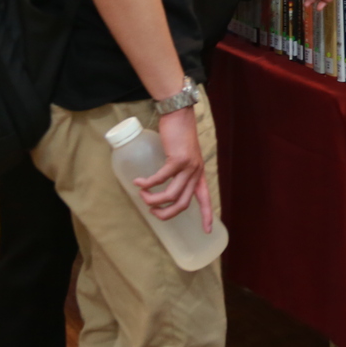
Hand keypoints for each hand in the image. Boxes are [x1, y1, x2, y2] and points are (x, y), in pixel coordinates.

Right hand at [135, 106, 211, 231]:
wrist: (179, 114)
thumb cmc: (178, 135)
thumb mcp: (182, 156)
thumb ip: (177, 170)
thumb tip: (162, 184)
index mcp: (199, 174)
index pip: (205, 199)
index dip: (206, 216)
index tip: (207, 232)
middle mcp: (196, 172)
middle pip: (182, 204)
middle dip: (165, 214)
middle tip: (152, 211)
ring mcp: (188, 167)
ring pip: (170, 195)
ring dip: (152, 199)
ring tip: (142, 194)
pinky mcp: (177, 160)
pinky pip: (159, 179)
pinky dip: (147, 184)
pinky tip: (138, 182)